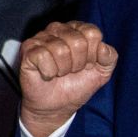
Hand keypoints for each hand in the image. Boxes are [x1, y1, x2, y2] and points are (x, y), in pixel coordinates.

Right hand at [18, 21, 117, 136]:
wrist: (56, 107)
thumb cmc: (77, 85)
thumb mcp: (102, 72)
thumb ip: (110, 57)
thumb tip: (103, 47)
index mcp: (78, 29)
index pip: (92, 33)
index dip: (92, 54)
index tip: (87, 65)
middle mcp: (59, 29)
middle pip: (78, 41)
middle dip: (78, 63)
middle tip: (71, 71)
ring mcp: (41, 38)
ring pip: (61, 50)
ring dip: (63, 69)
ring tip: (59, 73)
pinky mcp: (28, 50)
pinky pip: (43, 57)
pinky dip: (49, 72)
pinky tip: (47, 74)